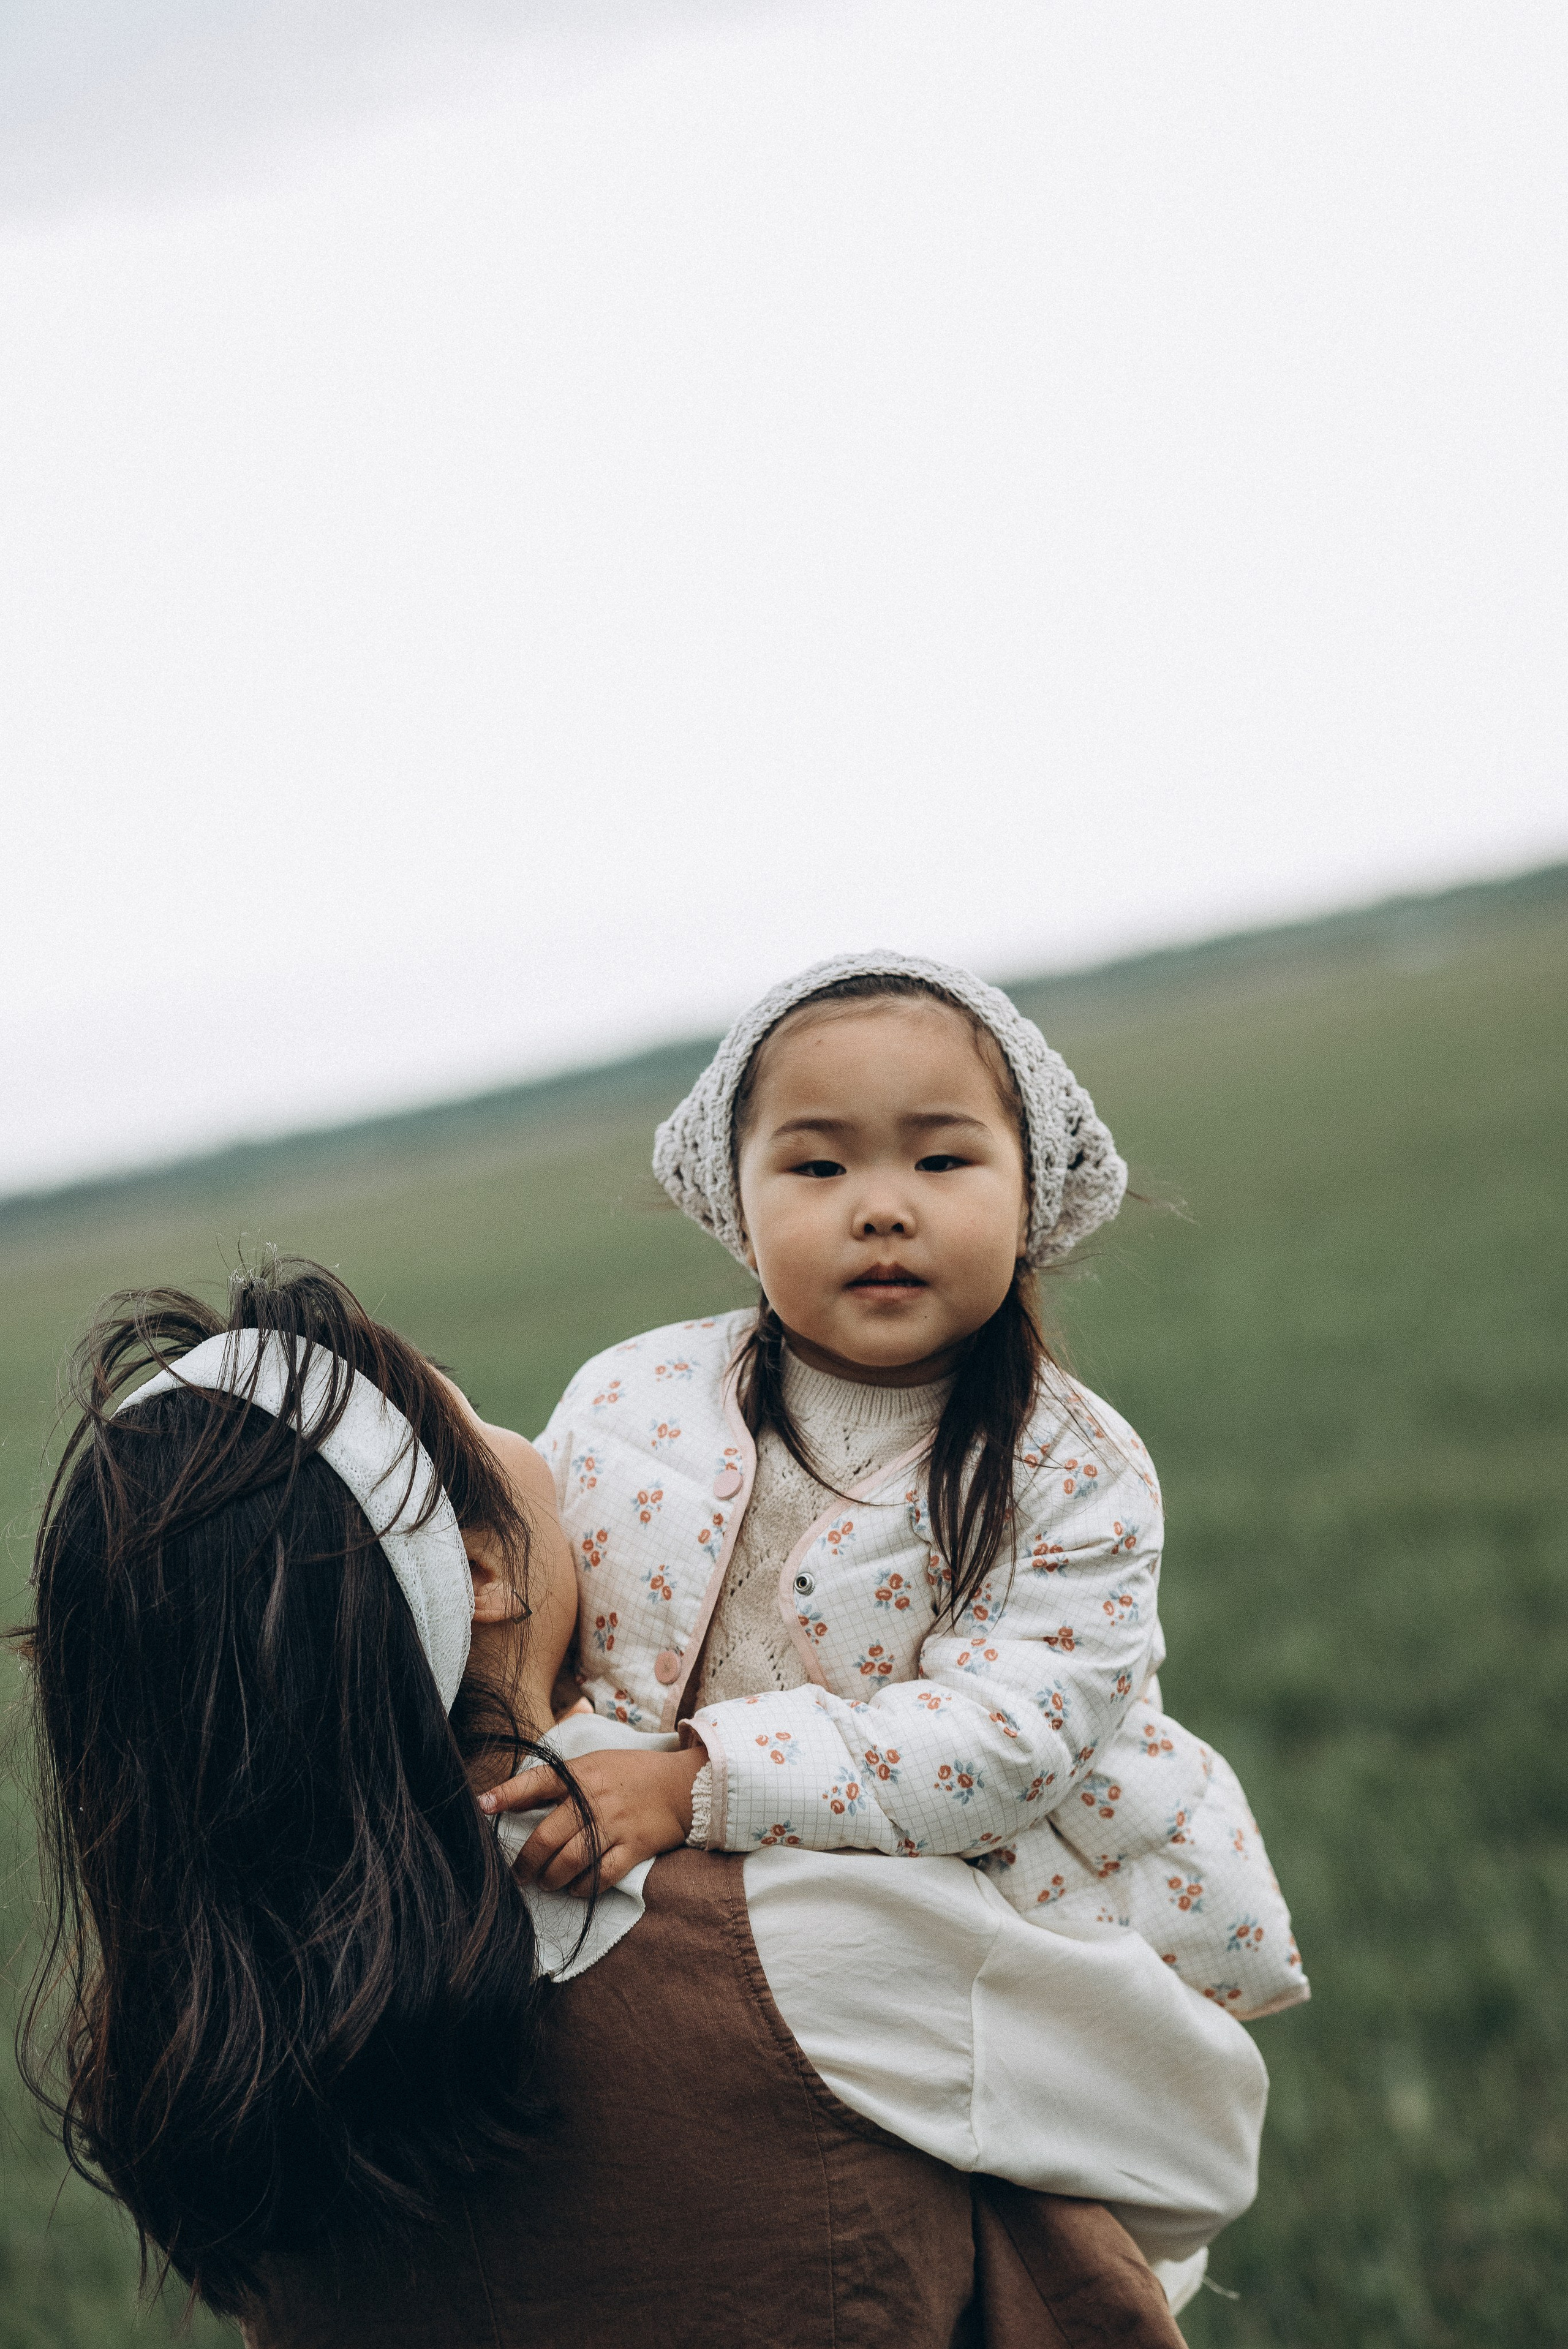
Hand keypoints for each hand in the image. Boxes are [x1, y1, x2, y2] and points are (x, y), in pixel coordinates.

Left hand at [480, 1744, 707, 1894]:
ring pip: (570, 1861)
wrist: (682, 1785)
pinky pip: (601, 1875)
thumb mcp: (595, 1764)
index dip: (507, 1794)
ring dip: (551, 1878)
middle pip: (548, 1837)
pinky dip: (582, 1887)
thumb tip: (516, 1798)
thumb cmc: (632, 1774)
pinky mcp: (634, 1847)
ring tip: (545, 1883)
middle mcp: (594, 1799)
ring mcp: (614, 1824)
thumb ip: (560, 1782)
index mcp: (581, 1774)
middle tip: (518, 1874)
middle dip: (526, 1862)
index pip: (536, 1782)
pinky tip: (574, 1888)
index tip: (481, 1806)